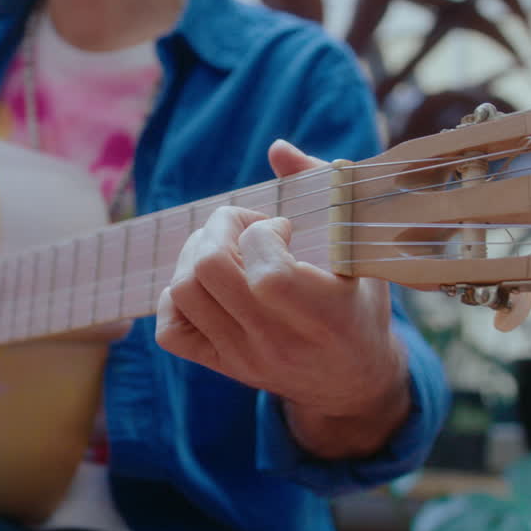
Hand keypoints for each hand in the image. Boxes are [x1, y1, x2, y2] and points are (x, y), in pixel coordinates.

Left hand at [155, 140, 409, 458]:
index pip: (267, 272)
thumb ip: (326, 190)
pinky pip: (169, 330)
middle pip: (211, 271)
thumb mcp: (361, 249)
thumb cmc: (359, 304)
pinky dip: (177, 294)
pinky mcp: (221, 366)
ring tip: (227, 247)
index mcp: (327, 316)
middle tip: (246, 226)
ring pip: (184, 291)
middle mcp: (279, 342)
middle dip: (220, 228)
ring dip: (196, 253)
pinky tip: (211, 282)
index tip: (284, 228)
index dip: (264, 233)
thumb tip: (276, 148)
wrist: (352, 382)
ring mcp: (244, 358)